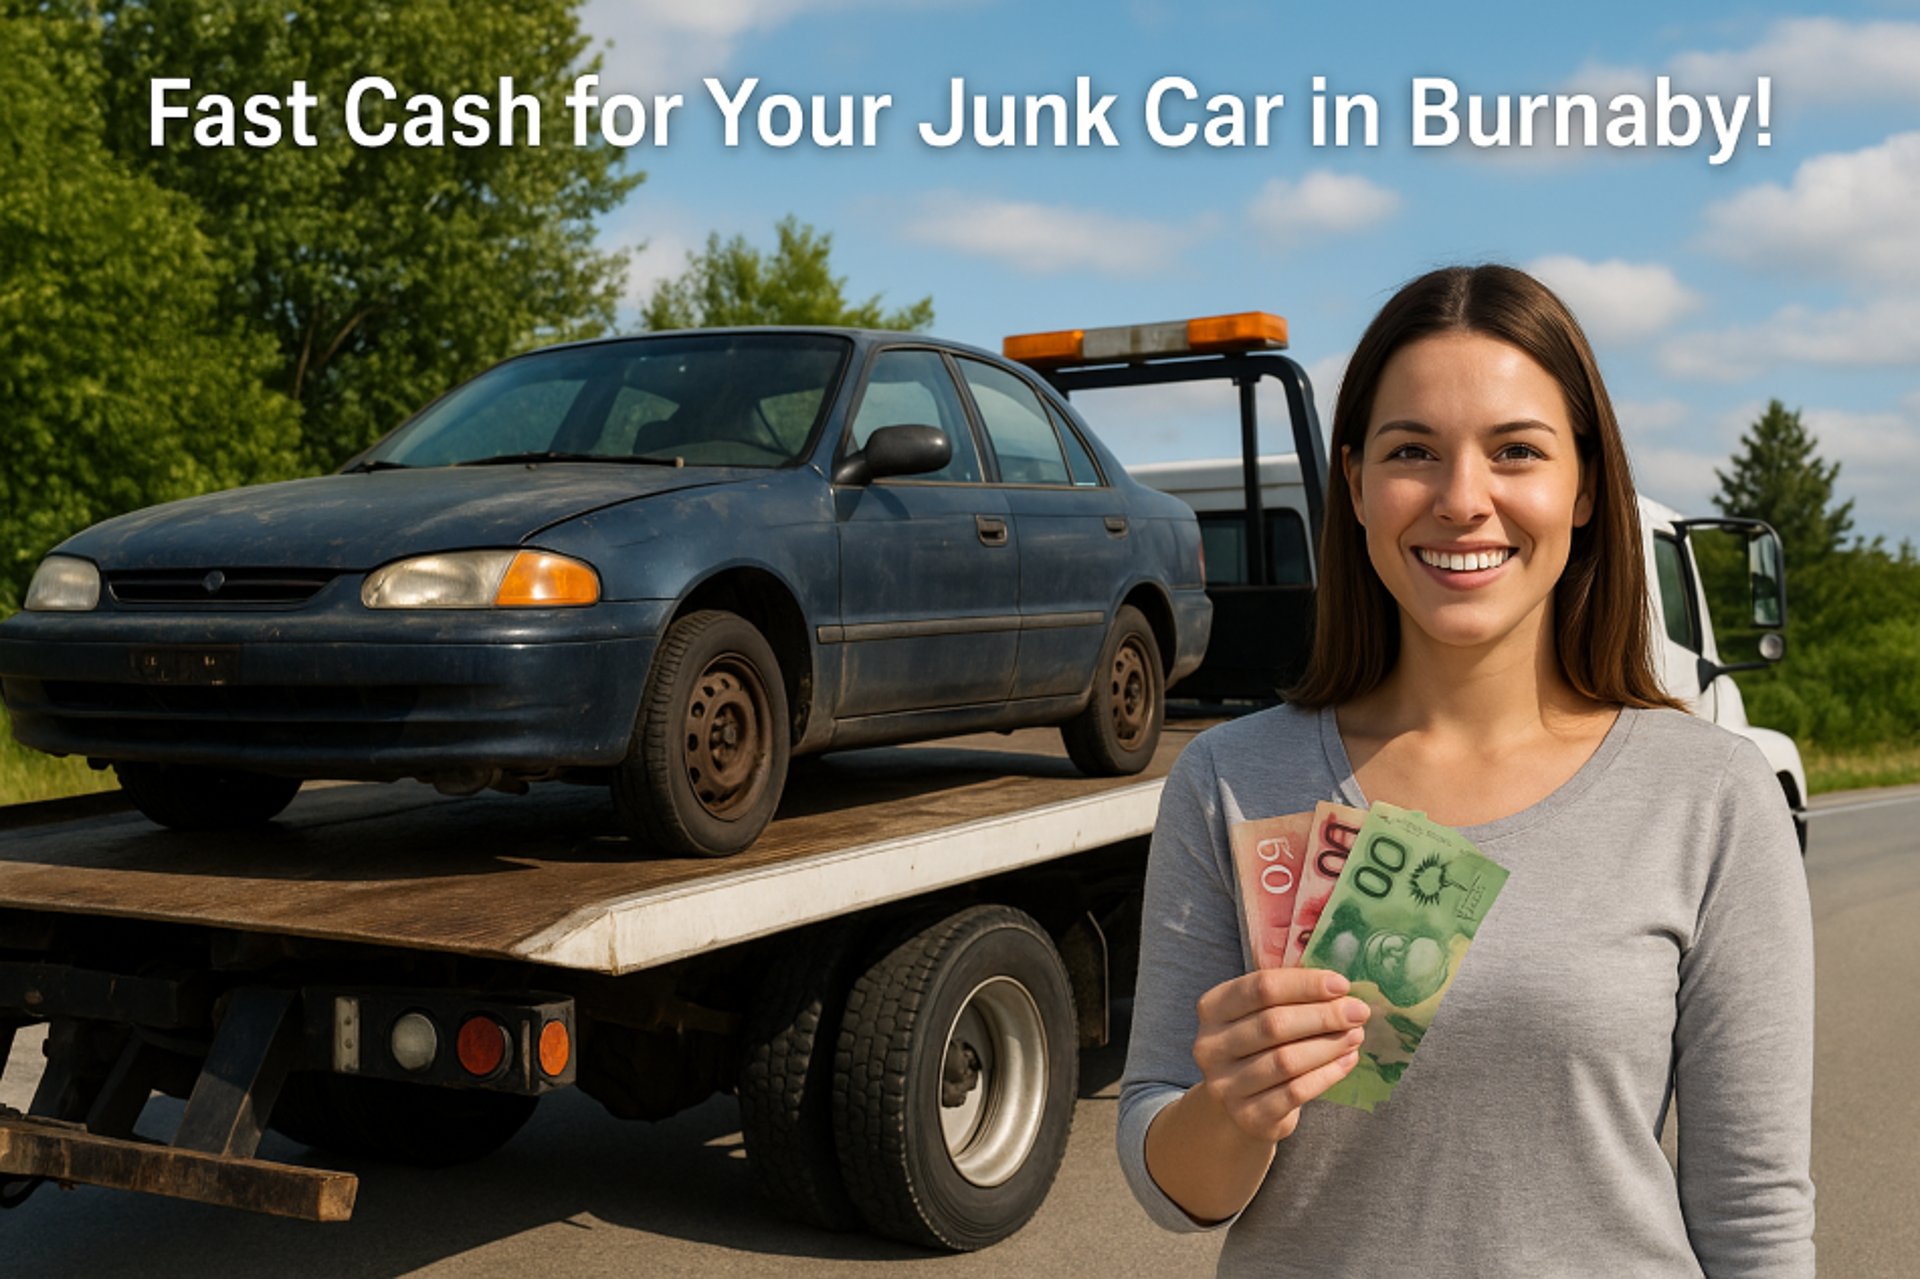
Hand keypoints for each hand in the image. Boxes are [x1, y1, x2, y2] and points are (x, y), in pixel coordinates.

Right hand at [1192, 967, 1368, 1144]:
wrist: (1239, 1108)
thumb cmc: (1258, 1049)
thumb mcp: (1260, 1015)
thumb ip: (1290, 997)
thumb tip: (1341, 988)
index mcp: (1213, 1008)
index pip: (1260, 987)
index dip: (1305, 984)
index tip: (1342, 985)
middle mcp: (1211, 1045)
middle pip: (1274, 1024)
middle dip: (1323, 1016)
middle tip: (1358, 1012)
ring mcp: (1225, 1084)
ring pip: (1286, 1060)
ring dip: (1328, 1046)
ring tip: (1355, 1035)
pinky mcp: (1248, 1115)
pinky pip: (1295, 1092)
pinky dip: (1327, 1075)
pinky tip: (1347, 1061)